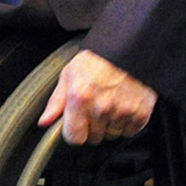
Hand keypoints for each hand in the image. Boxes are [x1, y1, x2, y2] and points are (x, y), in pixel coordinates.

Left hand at [38, 49, 156, 145]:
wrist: (130, 48)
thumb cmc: (99, 58)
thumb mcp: (70, 74)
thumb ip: (56, 101)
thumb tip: (45, 121)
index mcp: (80, 98)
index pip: (74, 138)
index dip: (74, 133)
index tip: (77, 126)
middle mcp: (101, 107)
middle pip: (94, 138)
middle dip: (93, 127)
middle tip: (96, 107)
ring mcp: (122, 111)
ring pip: (112, 134)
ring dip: (111, 124)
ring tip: (111, 103)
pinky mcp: (140, 113)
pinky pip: (130, 131)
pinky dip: (127, 122)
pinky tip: (124, 105)